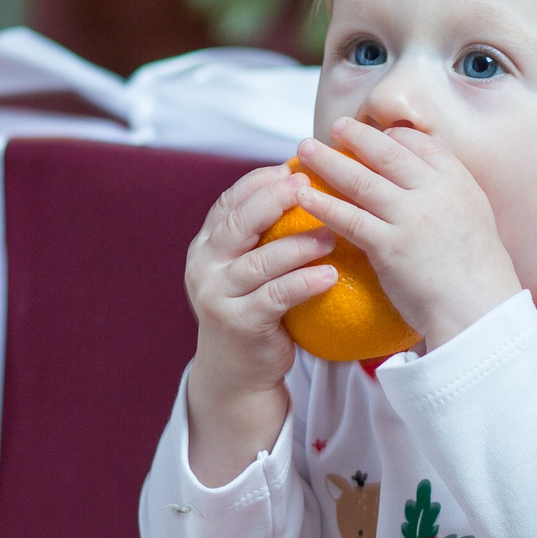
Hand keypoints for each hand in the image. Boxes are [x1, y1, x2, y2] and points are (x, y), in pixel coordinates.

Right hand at [182, 163, 336, 485]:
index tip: (295, 168)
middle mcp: (204, 265)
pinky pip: (275, 298)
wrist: (237, 370)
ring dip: (298, 245)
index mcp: (207, 243)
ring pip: (260, 262)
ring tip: (332, 234)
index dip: (261, 182)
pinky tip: (330, 277)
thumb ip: (264, 233)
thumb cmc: (256, 308)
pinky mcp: (238, 323)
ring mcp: (216, 295)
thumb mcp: (250, 266)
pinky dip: (303, 284)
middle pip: (239, 224)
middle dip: (275, 201)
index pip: (230, 201)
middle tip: (310, 187)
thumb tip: (310, 184)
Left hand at [291, 119, 522, 348]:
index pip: (421, 145)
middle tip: (334, 127)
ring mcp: (411, 217)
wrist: (479, 311)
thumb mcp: (474, 222)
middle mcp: (435, 193)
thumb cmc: (477, 278)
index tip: (374, 136)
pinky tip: (303, 196)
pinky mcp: (389, 246)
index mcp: (459, 184)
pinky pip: (349, 218)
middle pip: (387, 153)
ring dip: (328, 161)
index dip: (393, 138)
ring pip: (361, 179)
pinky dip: (322, 204)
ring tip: (305, 150)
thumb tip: (422, 191)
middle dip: (357, 137)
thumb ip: (449, 201)